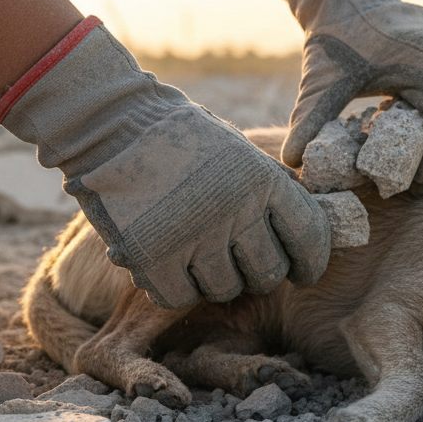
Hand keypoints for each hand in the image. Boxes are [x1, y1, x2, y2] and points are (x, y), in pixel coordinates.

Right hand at [0, 17, 330, 308]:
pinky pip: (178, 298)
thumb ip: (274, 194)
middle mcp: (234, 209)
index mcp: (263, 179)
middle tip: (240, 262)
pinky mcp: (150, 256)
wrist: (111, 123)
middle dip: (258, 274)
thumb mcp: (242, 154)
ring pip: (224, 290)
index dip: (311, 262)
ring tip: (197, 253)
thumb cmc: (183, 140)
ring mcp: (192, 235)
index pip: (308, 237)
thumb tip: (307, 240)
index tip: (302, 273)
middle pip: (267, 274)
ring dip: (214, 280)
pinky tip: (168, 264)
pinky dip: (175, 288)